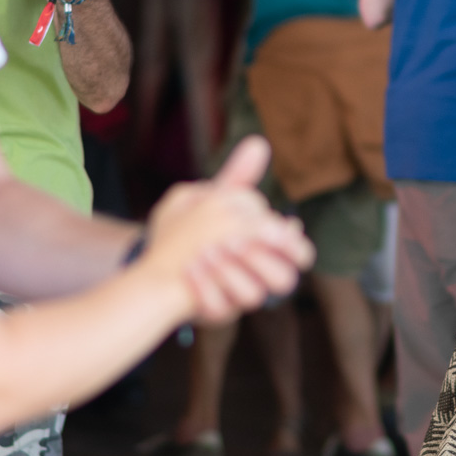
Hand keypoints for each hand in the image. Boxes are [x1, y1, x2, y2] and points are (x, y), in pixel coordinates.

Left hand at [145, 137, 314, 324]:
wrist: (155, 265)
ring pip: (254, 297)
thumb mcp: (213, 200)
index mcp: (265, 249)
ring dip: (230, 272)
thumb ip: (239, 178)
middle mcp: (258, 277)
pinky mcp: (217, 313)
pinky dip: (204, 287)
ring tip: (202, 253)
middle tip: (230, 240)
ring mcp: (238, 298)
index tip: (267, 227)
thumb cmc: (191, 232)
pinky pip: (220, 309)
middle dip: (258, 258)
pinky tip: (188, 268)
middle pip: (284, 280)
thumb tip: (259, 142)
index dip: (289, 245)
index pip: (299, 254)